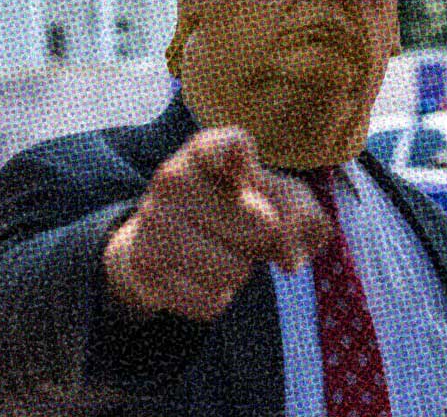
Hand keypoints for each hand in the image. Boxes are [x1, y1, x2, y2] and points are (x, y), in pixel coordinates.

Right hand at [103, 127, 334, 321]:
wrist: (162, 238)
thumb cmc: (234, 209)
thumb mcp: (276, 197)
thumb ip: (302, 215)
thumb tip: (289, 260)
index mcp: (205, 151)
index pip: (226, 145)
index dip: (237, 153)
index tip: (243, 160)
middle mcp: (173, 179)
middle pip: (263, 225)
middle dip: (264, 238)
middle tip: (241, 229)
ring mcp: (153, 222)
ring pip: (235, 270)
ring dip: (238, 270)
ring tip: (218, 249)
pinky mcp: (144, 265)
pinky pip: (211, 301)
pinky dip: (216, 296)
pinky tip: (198, 273)